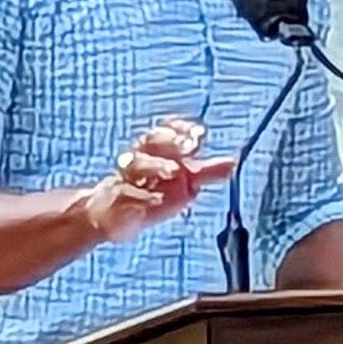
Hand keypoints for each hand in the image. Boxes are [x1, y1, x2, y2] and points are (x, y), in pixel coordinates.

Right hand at [83, 117, 234, 240]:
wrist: (110, 214)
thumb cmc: (150, 192)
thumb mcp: (182, 183)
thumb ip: (206, 173)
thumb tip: (232, 163)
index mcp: (155, 151)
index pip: (167, 131)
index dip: (181, 129)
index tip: (199, 134)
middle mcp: (138, 160)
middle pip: (150, 141)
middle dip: (170, 140)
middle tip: (190, 145)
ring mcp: (123, 179)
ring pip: (134, 164)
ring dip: (155, 165)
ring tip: (174, 172)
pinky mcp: (114, 201)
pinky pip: (123, 195)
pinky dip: (139, 197)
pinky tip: (154, 200)